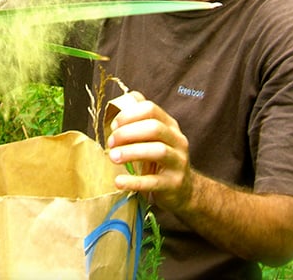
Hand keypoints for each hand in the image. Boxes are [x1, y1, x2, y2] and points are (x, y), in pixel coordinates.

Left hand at [107, 92, 192, 212]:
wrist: (183, 190)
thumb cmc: (160, 160)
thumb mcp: (154, 138)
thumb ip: (140, 119)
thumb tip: (121, 102)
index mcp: (170, 125)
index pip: (150, 109)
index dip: (129, 115)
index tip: (113, 126)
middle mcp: (178, 140)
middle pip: (154, 128)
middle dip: (127, 133)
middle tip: (110, 143)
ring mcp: (178, 162)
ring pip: (158, 151)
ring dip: (131, 152)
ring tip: (112, 157)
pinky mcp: (174, 184)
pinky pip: (153, 182)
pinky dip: (134, 181)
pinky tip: (119, 181)